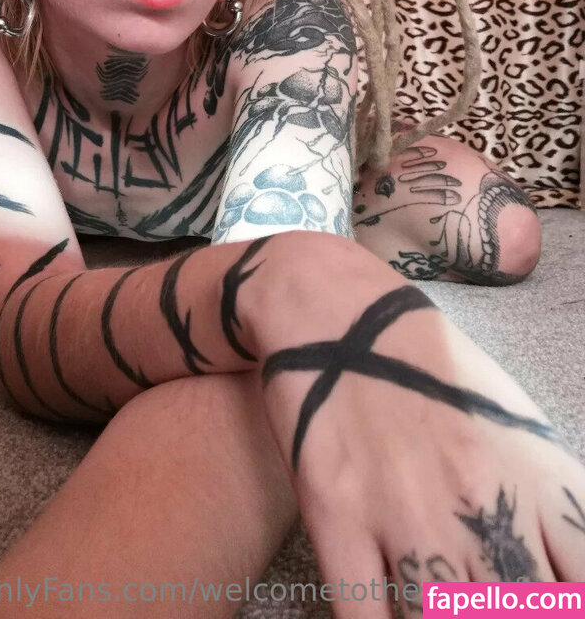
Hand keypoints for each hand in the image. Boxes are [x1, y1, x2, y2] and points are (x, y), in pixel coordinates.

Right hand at [246, 263, 584, 613]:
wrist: (337, 310)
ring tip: (437, 606)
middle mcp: (479, 504)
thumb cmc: (430, 367)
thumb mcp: (516, 424)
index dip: (570, 606)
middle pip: (519, 607)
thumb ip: (554, 504)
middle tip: (480, 602)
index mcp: (533, 479)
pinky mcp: (337, 516)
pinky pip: (363, 617)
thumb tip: (567, 570)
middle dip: (508, 613)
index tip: (546, 602)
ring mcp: (406, 513)